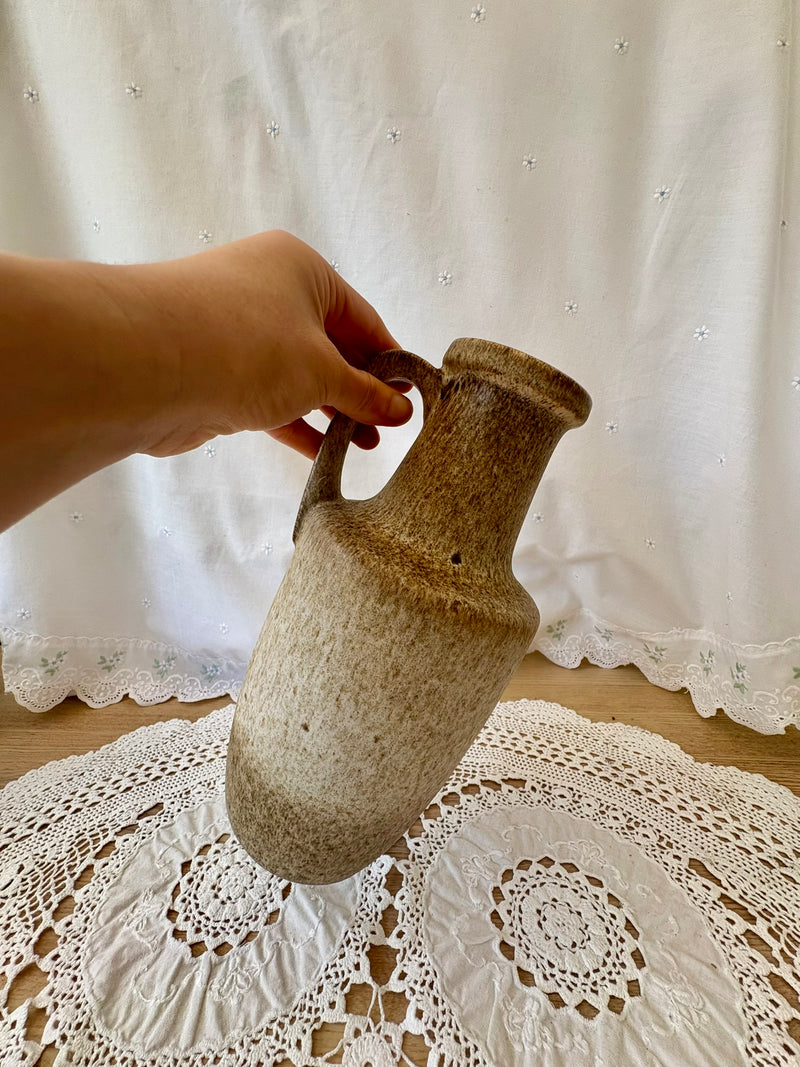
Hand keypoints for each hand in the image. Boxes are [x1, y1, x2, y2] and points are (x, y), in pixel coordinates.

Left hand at [131, 230, 412, 458]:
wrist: (144, 365)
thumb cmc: (244, 346)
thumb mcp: (321, 371)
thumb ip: (364, 393)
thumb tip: (400, 410)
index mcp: (300, 269)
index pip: (363, 318)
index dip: (391, 362)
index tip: (412, 399)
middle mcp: (268, 292)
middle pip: (330, 346)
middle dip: (360, 389)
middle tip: (389, 428)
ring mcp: (239, 333)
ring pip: (297, 374)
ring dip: (331, 410)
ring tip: (363, 445)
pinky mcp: (216, 372)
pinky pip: (268, 397)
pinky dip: (296, 421)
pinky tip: (323, 450)